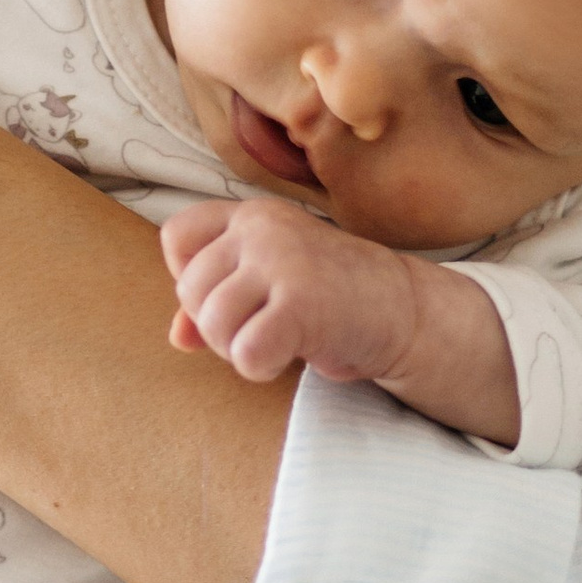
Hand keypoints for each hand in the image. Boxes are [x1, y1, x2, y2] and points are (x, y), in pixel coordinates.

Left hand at [161, 195, 423, 387]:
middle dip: (215, 326)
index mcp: (252, 214)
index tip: (228, 296)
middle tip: (259, 330)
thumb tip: (177, 337)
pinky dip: (258, 368)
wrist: (405, 311)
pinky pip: (246, 351)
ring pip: (212, 322)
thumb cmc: (332, 298)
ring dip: (235, 350)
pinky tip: (286, 357)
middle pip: (189, 290)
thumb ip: (220, 299)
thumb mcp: (270, 284)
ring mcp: (282, 261)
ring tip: (274, 342)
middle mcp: (262, 228)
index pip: (176, 235)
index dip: (187, 277)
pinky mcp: (301, 302)